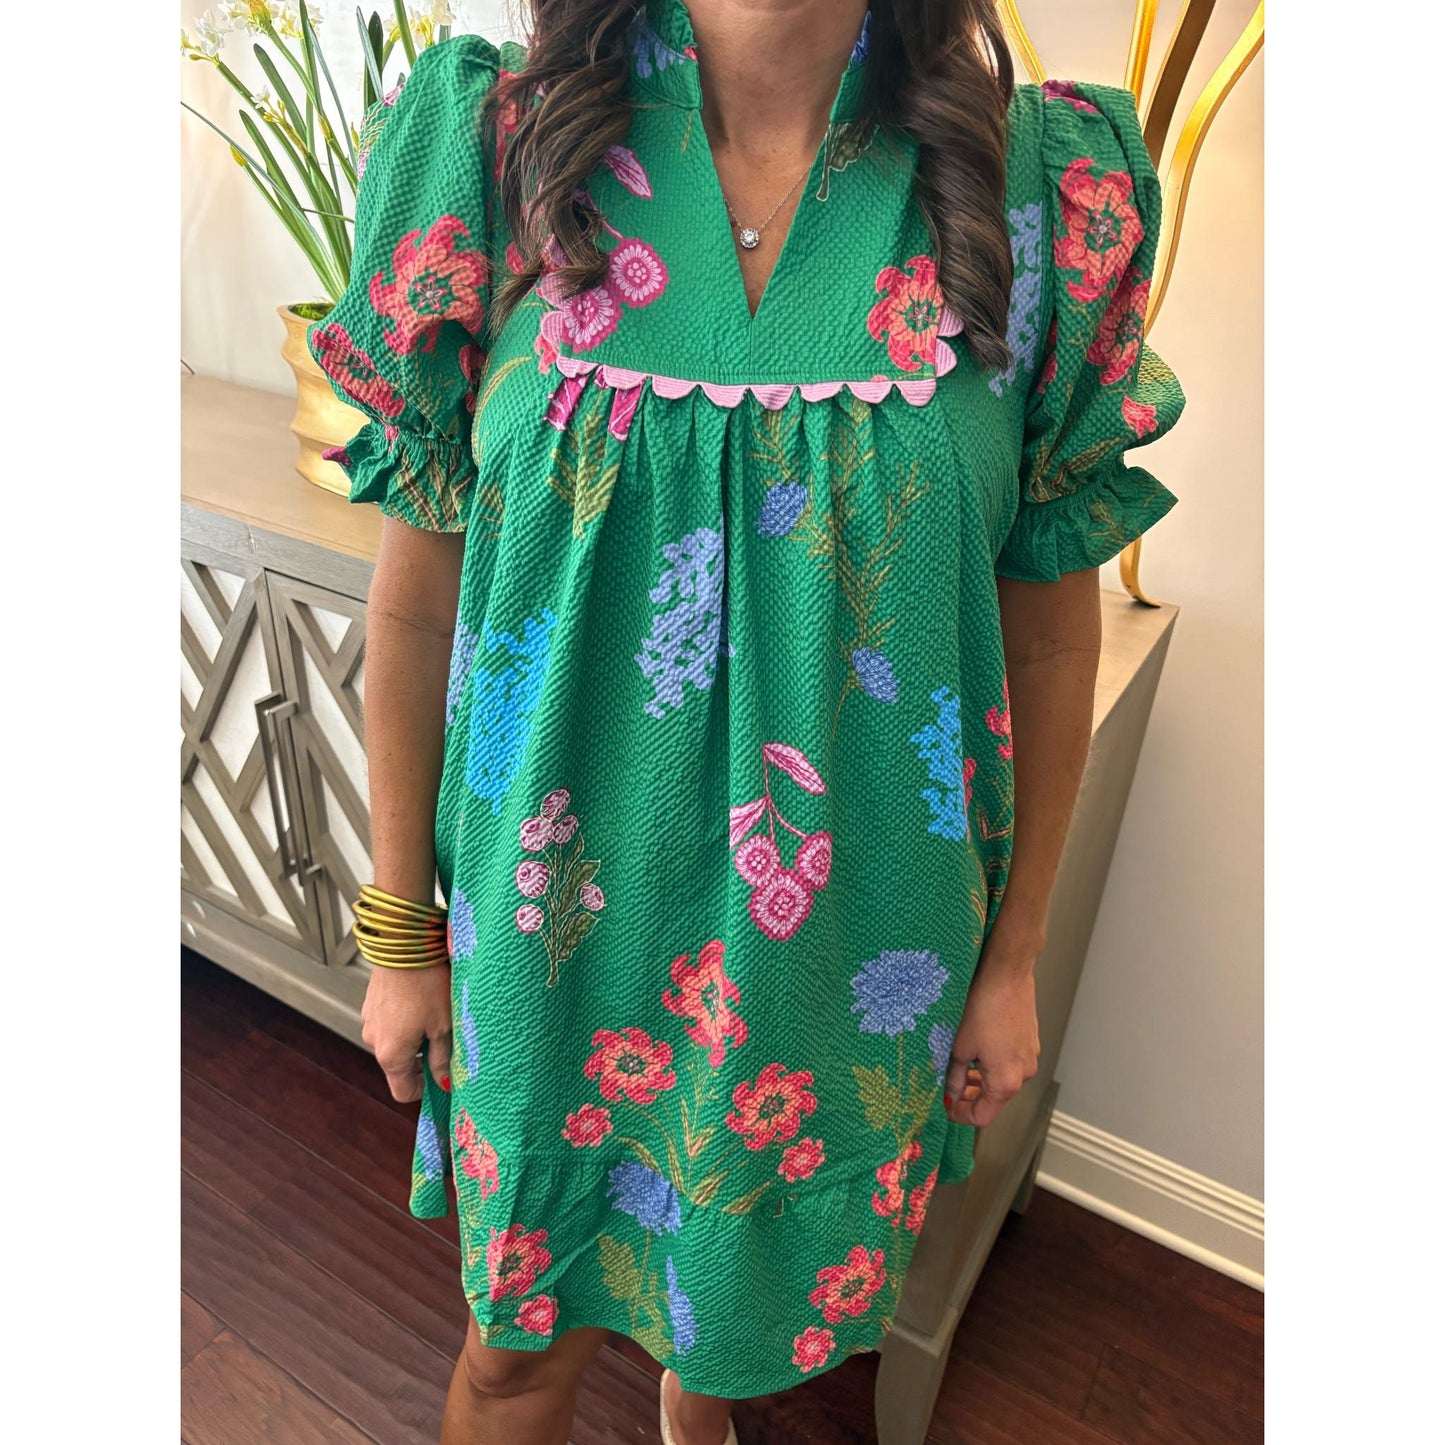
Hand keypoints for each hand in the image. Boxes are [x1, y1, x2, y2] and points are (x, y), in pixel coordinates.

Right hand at [360, 963, 453, 1102]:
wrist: (404, 942)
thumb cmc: (427, 984)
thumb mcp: (444, 1025)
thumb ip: (442, 1058)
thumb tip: (444, 1082)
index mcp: (391, 1054)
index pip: (403, 1091)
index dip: (423, 1089)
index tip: (441, 1075)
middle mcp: (374, 1041)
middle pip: (399, 1065)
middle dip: (422, 1057)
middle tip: (445, 1037)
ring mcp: (369, 1020)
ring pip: (395, 1041)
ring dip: (414, 1035)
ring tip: (435, 1012)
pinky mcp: (371, 1002)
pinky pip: (389, 1021)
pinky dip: (404, 1018)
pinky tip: (421, 998)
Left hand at [943, 943, 1040, 1127]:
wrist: (1007, 975)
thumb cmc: (984, 1007)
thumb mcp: (960, 1047)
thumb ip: (954, 1076)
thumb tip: (950, 1094)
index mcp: (1006, 1081)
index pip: (983, 1116)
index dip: (961, 1114)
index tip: (946, 1107)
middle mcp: (1024, 1073)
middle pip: (995, 1099)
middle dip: (971, 1097)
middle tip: (949, 1089)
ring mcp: (1030, 1057)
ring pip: (1003, 1080)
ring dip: (982, 1080)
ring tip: (961, 1068)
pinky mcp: (1030, 1042)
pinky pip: (1011, 1063)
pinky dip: (994, 1065)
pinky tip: (978, 1050)